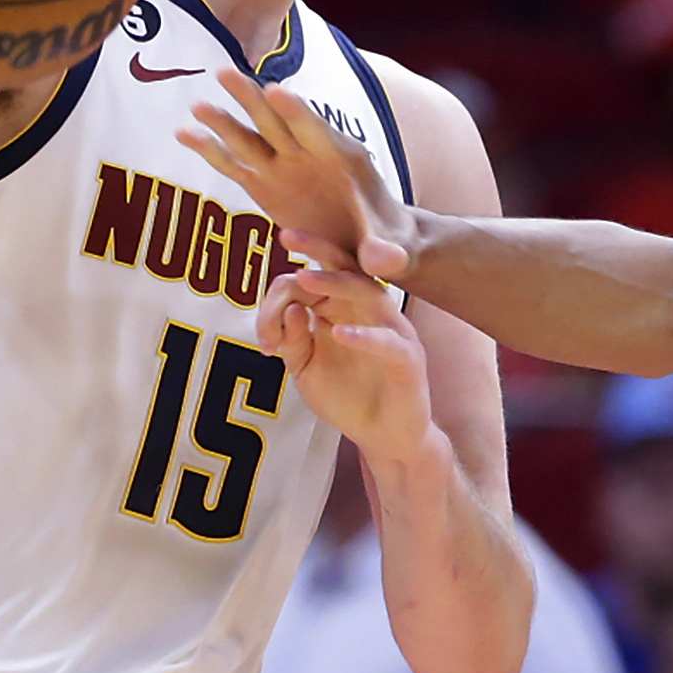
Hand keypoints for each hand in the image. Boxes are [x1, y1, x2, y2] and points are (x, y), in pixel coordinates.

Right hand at [181, 67, 415, 275]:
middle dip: (253, 98)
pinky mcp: (265, 183)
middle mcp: (310, 153)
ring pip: (251, 137)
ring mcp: (285, 165)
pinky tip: (183, 133)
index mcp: (345, 158)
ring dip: (224, 120)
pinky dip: (210, 150)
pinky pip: (234, 164)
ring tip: (197, 104)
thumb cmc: (389, 243)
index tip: (276, 89)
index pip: (317, 130)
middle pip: (278, 120)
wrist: (374, 244)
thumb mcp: (393, 250)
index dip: (297, 112)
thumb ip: (386, 252)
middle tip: (226, 73)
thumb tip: (382, 263)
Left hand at [255, 268, 437, 465]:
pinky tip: (340, 333)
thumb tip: (291, 308)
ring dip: (337, 283)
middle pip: (346, 268)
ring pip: (370, 294)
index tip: (264, 332)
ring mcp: (392, 332)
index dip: (282, 296)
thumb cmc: (346, 398)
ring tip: (306, 278)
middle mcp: (370, 312)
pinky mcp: (409, 361)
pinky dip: (365, 337)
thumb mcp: (306, 370)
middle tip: (287, 235)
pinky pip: (389, 343)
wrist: (384, 438)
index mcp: (343, 308)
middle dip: (317, 249)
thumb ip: (294, 340)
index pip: (313, 280)